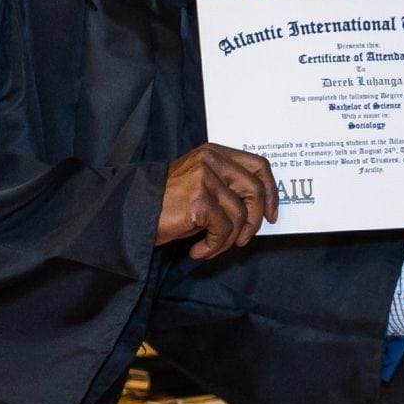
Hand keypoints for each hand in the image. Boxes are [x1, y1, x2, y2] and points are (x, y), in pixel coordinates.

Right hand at [156, 144, 276, 259]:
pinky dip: (213, 246)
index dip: (271, 192)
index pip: (258, 165)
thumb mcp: (199, 185)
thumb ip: (226, 187)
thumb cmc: (166, 204)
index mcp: (214, 153)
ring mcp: (204, 178)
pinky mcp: (198, 200)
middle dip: (254, 222)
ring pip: (239, 215)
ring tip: (209, 248)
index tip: (272, 215)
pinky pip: (223, 229)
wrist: (131, 213)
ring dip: (227, 240)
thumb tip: (259, 211)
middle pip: (255, 190)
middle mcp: (211, 160)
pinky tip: (197, 250)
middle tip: (242, 241)